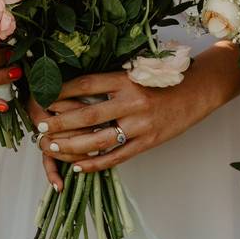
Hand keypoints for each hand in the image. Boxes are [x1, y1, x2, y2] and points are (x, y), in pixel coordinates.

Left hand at [33, 52, 239, 188]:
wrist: (198, 90)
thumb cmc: (165, 78)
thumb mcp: (137, 72)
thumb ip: (112, 81)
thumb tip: (77, 88)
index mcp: (126, 79)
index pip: (86, 84)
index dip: (62, 91)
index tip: (45, 96)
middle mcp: (132, 101)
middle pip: (87, 114)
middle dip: (60, 122)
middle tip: (41, 127)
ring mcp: (140, 125)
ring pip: (98, 140)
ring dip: (72, 146)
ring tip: (53, 147)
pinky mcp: (148, 142)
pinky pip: (117, 156)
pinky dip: (96, 164)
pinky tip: (78, 167)